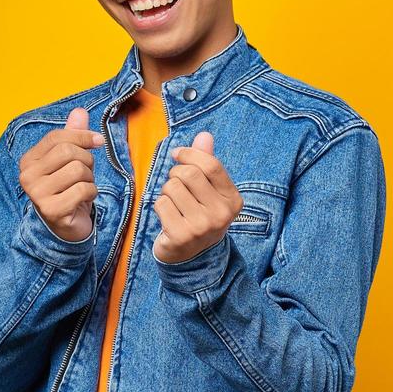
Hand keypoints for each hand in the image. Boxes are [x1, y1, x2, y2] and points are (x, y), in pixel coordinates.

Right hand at [20, 107, 104, 242]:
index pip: (58, 137)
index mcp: (29, 160)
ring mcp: (37, 194)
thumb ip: (73, 136)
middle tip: (86, 172)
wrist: (66, 225)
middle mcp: (27, 176)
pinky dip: (91, 193)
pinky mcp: (52, 210)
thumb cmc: (68, 189)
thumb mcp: (70, 160)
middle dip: (86, 160)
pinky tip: (84, 199)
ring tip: (83, 187)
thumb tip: (80, 111)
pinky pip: (83, 190)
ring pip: (78, 170)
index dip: (82, 135)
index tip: (98, 141)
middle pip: (68, 152)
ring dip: (89, 178)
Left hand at [152, 130, 241, 263]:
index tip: (178, 154)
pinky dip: (160, 206)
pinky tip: (168, 217)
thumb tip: (204, 135)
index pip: (211, 165)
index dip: (190, 154)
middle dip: (176, 174)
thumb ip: (207, 162)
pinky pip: (161, 203)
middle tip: (176, 185)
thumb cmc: (200, 214)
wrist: (192, 256)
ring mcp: (201, 227)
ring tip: (174, 203)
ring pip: (171, 187)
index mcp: (233, 200)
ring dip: (166, 191)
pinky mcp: (181, 236)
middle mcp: (221, 215)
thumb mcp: (210, 190)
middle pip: (189, 173)